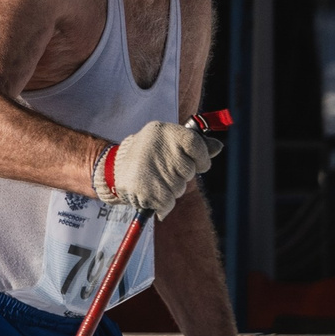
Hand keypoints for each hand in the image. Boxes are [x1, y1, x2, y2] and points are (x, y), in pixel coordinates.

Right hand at [94, 120, 220, 214]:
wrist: (115, 168)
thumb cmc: (151, 154)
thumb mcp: (172, 143)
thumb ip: (198, 145)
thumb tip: (219, 147)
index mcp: (165, 131)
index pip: (196, 145)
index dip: (202, 159)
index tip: (199, 164)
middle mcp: (156, 146)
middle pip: (188, 170)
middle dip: (182, 176)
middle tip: (165, 171)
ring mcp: (149, 167)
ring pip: (179, 188)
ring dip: (172, 190)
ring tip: (155, 180)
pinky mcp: (143, 188)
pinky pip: (168, 203)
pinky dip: (164, 204)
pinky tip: (152, 193)